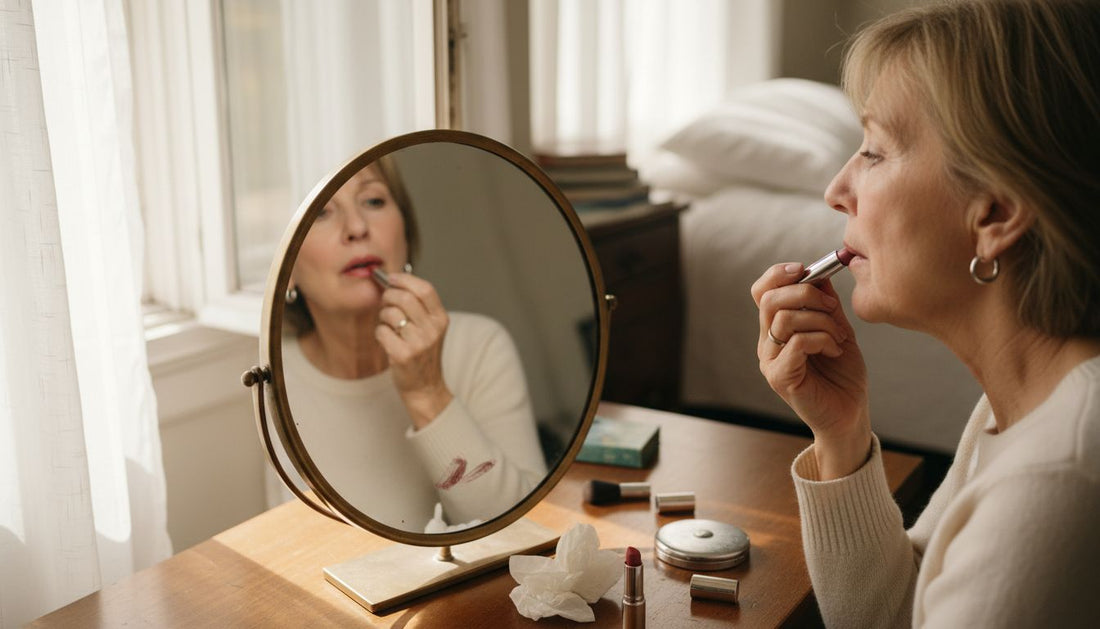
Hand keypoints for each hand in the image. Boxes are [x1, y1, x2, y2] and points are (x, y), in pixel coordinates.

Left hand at [375, 270, 452, 428]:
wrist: (426, 387)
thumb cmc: (423, 354)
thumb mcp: (431, 328)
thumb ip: (419, 307)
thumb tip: (395, 281)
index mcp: (441, 319)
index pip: (425, 289)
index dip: (405, 279)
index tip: (392, 279)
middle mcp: (432, 330)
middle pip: (404, 297)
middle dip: (388, 296)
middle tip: (385, 302)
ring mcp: (419, 343)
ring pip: (390, 313)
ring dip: (383, 316)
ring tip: (388, 325)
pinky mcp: (403, 356)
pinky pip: (381, 331)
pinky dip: (379, 333)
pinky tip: (386, 340)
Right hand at [751, 263, 870, 478]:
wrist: (850, 415)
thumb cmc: (843, 376)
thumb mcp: (838, 330)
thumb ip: (826, 304)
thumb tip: (819, 272)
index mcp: (776, 329)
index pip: (761, 291)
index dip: (779, 274)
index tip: (805, 270)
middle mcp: (767, 344)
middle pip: (768, 299)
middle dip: (805, 293)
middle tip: (832, 307)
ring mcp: (770, 361)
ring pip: (784, 319)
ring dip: (821, 320)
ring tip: (840, 337)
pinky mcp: (780, 378)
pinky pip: (797, 343)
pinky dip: (822, 339)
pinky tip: (836, 350)